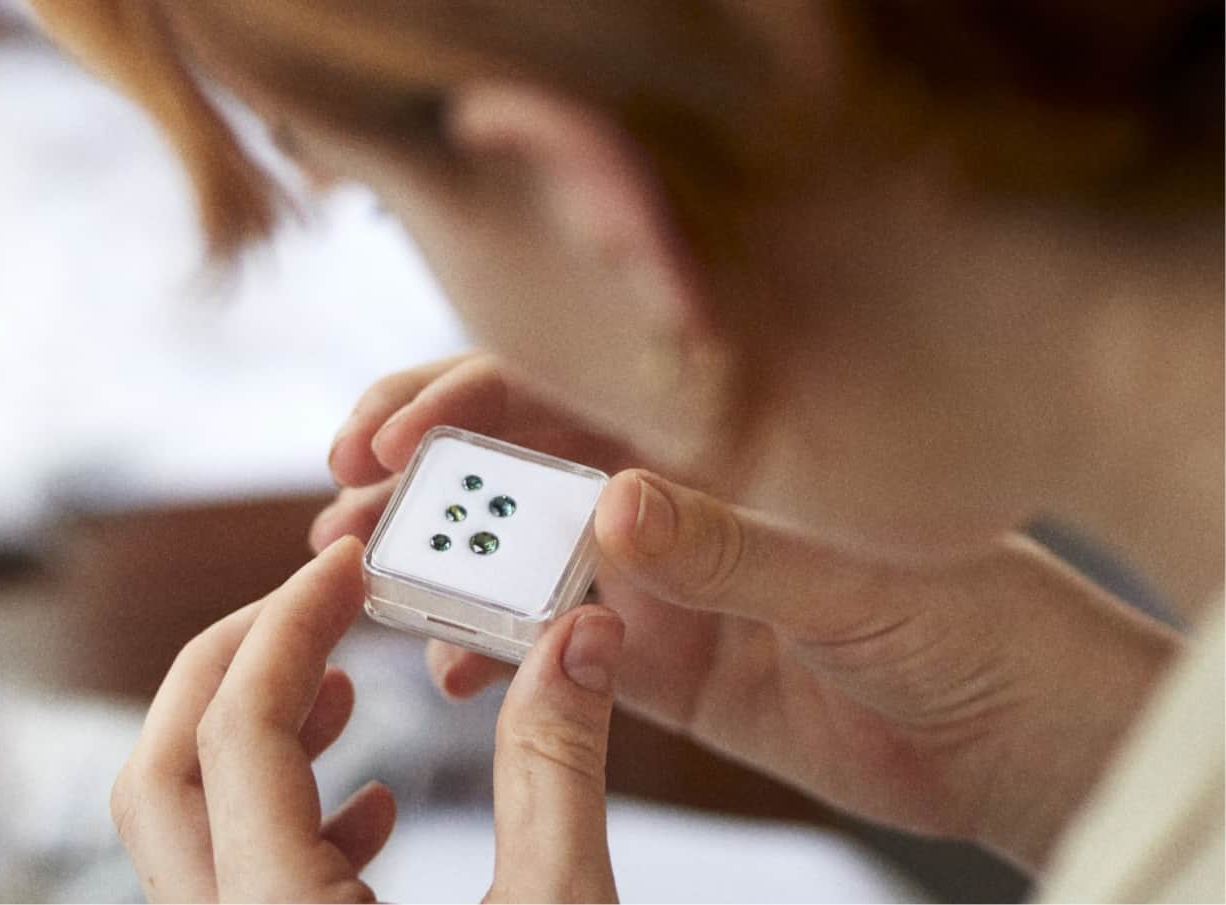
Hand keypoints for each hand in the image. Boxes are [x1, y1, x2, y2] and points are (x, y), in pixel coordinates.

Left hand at [109, 537, 624, 901]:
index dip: (293, 626)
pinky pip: (226, 874)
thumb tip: (575, 639)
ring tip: (343, 688)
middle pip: (163, 769)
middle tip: (319, 609)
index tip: (350, 564)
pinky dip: (279, 811)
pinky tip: (372, 806)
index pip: (240, 732)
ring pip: (180, 823)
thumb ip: (557, 769)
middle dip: (236, 663)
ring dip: (248, 733)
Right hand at [313, 354, 1183, 871]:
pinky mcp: (660, 664)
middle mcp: (669, 498)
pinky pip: (550, 647)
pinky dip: (491, 652)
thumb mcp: (856, 580)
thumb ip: (734, 546)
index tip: (385, 437)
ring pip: (517, 553)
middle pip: (513, 461)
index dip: (457, 400)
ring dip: (439, 562)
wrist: (1021, 735)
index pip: (556, 389)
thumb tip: (611, 503)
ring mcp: (657, 582)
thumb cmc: (978, 622)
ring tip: (371, 585)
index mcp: (711, 441)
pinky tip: (449, 671)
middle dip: (420, 471)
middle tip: (344, 504)